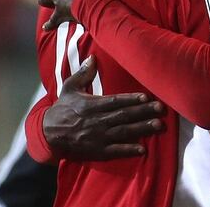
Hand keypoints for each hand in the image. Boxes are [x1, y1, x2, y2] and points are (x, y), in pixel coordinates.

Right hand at [43, 56, 164, 160]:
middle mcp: (97, 120)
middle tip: (160, 109)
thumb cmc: (63, 108)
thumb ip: (83, 74)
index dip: (131, 99)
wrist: (49, 133)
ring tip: (158, 125)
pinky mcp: (97, 150)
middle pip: (124, 116)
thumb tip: (92, 58)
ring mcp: (98, 136)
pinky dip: (128, 150)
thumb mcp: (70, 88)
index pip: (115, 101)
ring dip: (142, 129)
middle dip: (143, 112)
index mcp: (92, 105)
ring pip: (123, 132)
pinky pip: (115, 151)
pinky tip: (142, 149)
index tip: (146, 97)